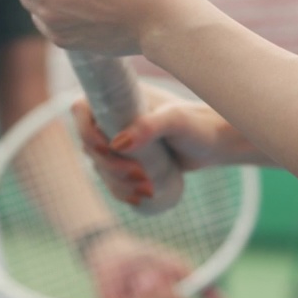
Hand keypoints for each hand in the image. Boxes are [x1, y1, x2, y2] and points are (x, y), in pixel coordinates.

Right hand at [72, 83, 255, 204]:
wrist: (216, 142)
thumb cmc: (199, 124)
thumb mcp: (176, 120)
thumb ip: (150, 126)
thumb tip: (118, 144)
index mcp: (117, 98)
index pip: (81, 110)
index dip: (86, 132)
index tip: (109, 150)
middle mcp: (113, 117)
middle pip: (90, 145)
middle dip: (110, 166)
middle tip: (139, 176)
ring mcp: (120, 140)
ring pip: (100, 166)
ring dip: (117, 183)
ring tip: (147, 190)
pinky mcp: (129, 160)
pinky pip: (112, 179)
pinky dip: (121, 191)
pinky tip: (137, 199)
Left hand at [82, 229, 218, 297]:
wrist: (113, 250)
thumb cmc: (145, 258)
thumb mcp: (176, 267)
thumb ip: (200, 285)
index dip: (177, 293)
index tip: (168, 276)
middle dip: (160, 290)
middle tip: (148, 274)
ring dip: (146, 293)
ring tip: (137, 278)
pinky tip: (132, 287)